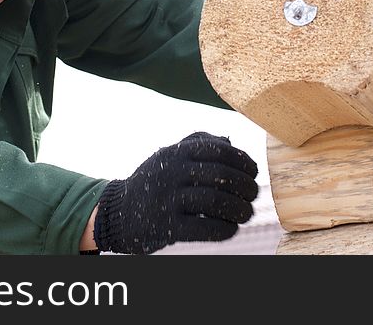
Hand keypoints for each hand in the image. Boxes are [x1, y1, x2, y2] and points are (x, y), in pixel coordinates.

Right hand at [92, 131, 258, 253]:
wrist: (118, 212)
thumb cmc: (154, 181)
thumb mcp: (169, 155)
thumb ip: (198, 143)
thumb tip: (231, 142)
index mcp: (175, 153)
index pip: (218, 149)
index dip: (242, 160)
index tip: (253, 171)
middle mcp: (171, 173)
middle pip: (220, 175)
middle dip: (245, 186)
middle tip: (253, 194)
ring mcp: (168, 200)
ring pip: (215, 201)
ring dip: (239, 209)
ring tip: (246, 213)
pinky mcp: (167, 226)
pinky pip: (204, 228)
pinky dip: (224, 229)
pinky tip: (231, 228)